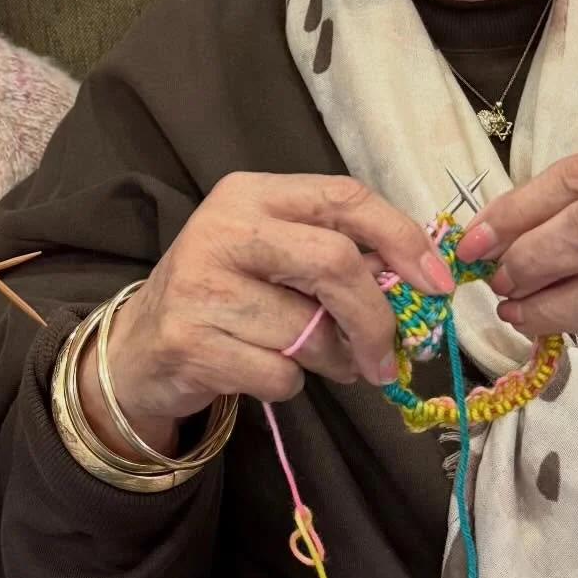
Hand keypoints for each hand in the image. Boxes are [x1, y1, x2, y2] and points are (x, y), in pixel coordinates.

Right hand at [81, 171, 450, 454]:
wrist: (139, 347)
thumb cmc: (225, 293)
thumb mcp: (271, 252)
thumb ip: (333, 252)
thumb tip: (416, 284)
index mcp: (251, 193)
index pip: (344, 197)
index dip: (402, 237)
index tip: (438, 284)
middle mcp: (223, 228)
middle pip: (334, 263)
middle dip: (376, 318)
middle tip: (388, 357)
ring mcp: (202, 285)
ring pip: (310, 332)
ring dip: (332, 361)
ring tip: (313, 359)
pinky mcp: (192, 342)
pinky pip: (279, 375)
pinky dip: (288, 385)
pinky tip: (260, 370)